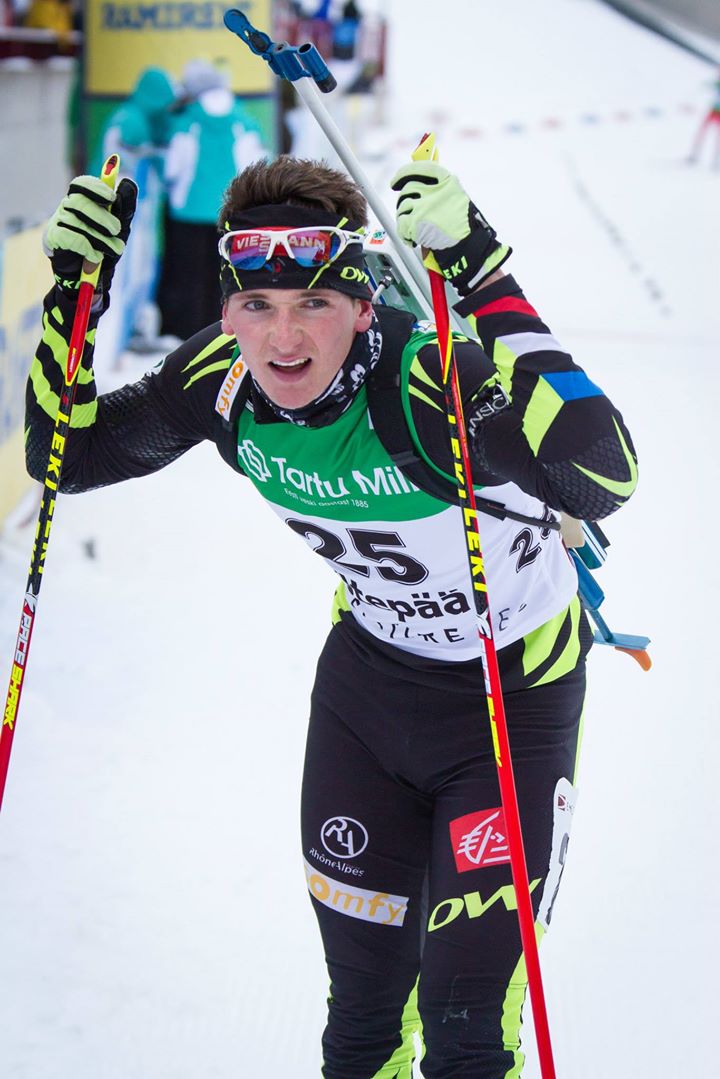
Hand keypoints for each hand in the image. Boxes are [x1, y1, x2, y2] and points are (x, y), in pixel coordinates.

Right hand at [43, 175, 137, 299]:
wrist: (87, 277)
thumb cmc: (102, 247)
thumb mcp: (119, 229)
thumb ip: (124, 207)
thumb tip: (128, 183)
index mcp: (82, 199)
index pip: (82, 184)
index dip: (96, 188)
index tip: (111, 198)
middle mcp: (67, 207)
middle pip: (81, 202)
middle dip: (102, 217)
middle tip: (117, 230)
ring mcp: (58, 220)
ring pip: (78, 222)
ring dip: (100, 238)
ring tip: (114, 249)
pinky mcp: (52, 237)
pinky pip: (71, 237)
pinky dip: (87, 248)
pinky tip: (96, 256)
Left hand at [390, 159, 510, 294]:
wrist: (467, 247)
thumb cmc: (462, 226)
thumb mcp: (456, 198)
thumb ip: (438, 188)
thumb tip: (416, 183)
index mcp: (446, 180)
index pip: (419, 168)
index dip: (403, 174)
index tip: (396, 181)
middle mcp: (435, 190)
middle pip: (408, 189)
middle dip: (405, 202)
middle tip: (409, 213)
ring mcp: (425, 205)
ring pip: (402, 207)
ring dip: (404, 219)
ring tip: (415, 229)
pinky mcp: (417, 221)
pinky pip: (401, 224)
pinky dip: (404, 233)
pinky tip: (413, 238)